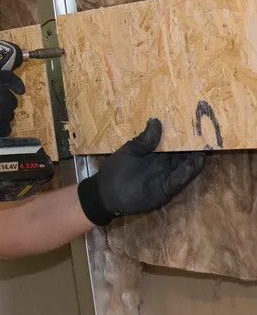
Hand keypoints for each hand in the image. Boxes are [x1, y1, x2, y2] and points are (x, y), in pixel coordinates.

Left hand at [78, 118, 205, 226]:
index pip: (172, 142)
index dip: (182, 134)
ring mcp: (166, 176)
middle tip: (208, 130)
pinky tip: (197, 161)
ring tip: (207, 144)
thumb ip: (144, 140)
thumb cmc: (115, 170)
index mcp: (155, 153)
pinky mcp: (165, 189)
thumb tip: (155, 121)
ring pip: (184, 165)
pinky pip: (179, 180)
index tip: (194, 121)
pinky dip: (188, 171)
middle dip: (194, 144)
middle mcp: (164, 164)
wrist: (105, 193)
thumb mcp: (129, 151)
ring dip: (195, 156)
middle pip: (182, 153)